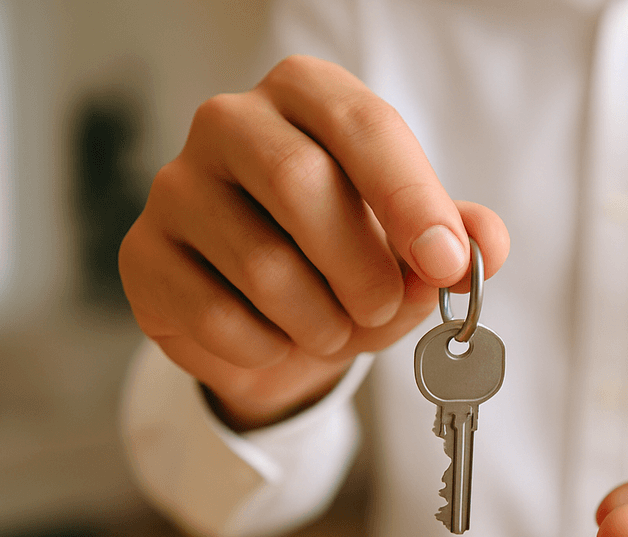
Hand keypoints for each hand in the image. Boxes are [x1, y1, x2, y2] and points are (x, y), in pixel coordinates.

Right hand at [119, 55, 510, 429]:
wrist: (279, 327)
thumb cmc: (351, 266)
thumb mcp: (416, 250)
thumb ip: (458, 239)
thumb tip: (483, 246)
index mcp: (309, 97)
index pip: (363, 125)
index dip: (410, 197)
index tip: (447, 262)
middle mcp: (230, 122)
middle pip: (298, 183)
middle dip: (362, 269)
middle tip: (385, 308)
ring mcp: (176, 186)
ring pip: (261, 264)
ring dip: (322, 321)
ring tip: (332, 326)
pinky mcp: (144, 256)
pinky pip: (217, 316)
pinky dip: (269, 348)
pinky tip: (276, 338)